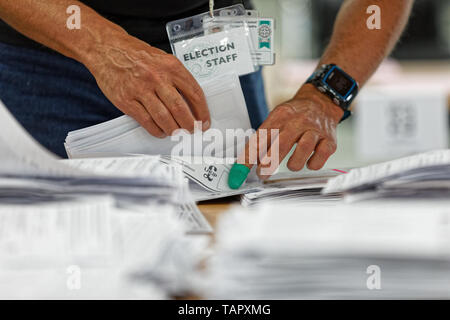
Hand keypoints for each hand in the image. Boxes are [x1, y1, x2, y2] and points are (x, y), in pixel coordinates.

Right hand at [84, 33, 210, 136]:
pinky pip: (146, 121)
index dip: (202, 112)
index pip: (194, 93)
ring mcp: (140, 89)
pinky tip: (160, 131)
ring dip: (174, 130)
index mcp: (171, 66)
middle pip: (180, 108)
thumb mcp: (162, 59)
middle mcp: (157, 77)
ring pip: (164, 118)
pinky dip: (156, 130)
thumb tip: (192, 102)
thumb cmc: (136, 55)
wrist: (106, 48)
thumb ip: (177, 78)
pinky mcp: (126, 100)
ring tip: (176, 132)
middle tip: (192, 130)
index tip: (203, 121)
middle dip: (189, 125)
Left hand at [237, 84, 343, 178]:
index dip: (248, 156)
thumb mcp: (276, 118)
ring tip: (290, 164)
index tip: (239, 171)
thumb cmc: (295, 114)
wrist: (322, 101)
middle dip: (269, 164)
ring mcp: (315, 130)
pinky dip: (311, 164)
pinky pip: (319, 159)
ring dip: (293, 164)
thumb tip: (249, 161)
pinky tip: (308, 161)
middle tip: (262, 174)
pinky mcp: (329, 140)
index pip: (260, 138)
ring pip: (302, 152)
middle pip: (281, 145)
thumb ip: (264, 138)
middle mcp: (298, 121)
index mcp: (280, 115)